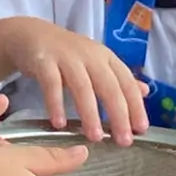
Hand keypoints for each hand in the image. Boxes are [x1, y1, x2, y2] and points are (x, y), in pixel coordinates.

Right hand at [0, 18, 147, 143]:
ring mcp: (66, 57)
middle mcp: (90, 56)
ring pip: (82, 87)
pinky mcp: (43, 61)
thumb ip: (118, 79)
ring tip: (95, 137)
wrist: (30, 35)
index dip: (135, 105)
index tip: (141, 129)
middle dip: (118, 114)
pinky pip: (51, 84)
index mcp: (106, 57)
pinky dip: (56, 104)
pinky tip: (59, 124)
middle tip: (123, 140)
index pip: (126, 82)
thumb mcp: (96, 63)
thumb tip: (145, 92)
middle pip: (108, 86)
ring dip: (90, 113)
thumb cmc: (67, 55)